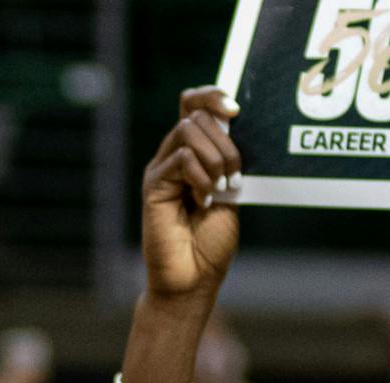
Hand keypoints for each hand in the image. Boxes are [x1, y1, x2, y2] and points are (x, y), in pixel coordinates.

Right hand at [142, 87, 243, 306]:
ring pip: (187, 130)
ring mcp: (161, 170)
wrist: (193, 280)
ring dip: (216, 156)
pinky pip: (181, 159)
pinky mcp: (153, 186)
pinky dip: (201, 177)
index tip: (236, 110)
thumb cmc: (211, 243)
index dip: (212, 96)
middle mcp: (173, 157)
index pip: (193, 104)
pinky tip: (205, 201)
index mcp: (193, 154)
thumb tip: (233, 126)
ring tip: (223, 187)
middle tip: (234, 178)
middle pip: (195, 114)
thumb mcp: (230, 192)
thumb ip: (228, 161)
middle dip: (226, 141)